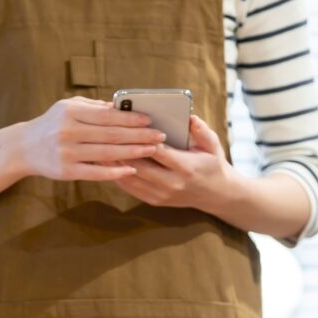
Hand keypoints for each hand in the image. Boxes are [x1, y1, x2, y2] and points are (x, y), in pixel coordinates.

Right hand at [20, 96, 165, 180]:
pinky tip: (132, 170)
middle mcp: (68, 131)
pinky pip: (96, 172)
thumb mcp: (68, 108)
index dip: (130, 118)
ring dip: (133, 152)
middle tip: (159, 136)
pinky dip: (115, 171)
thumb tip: (123, 106)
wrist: (24, 147)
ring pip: (107, 153)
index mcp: (70, 112)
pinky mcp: (66, 171)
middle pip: (111, 134)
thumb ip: (94, 108)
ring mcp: (67, 152)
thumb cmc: (53, 124)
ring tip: (152, 150)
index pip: (107, 115)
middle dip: (138, 135)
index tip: (150, 120)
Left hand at [114, 115, 244, 212]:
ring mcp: (162, 195)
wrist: (215, 194)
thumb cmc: (211, 164)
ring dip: (116, 164)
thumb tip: (189, 117)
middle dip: (124, 151)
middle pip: (141, 166)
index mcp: (186, 168)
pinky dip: (118, 175)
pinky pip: (131, 188)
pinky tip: (109, 163)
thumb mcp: (213, 145)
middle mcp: (173, 184)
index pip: (160, 152)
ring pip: (132, 178)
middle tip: (107, 135)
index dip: (143, 139)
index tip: (129, 126)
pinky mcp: (154, 201)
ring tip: (101, 148)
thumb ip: (201, 131)